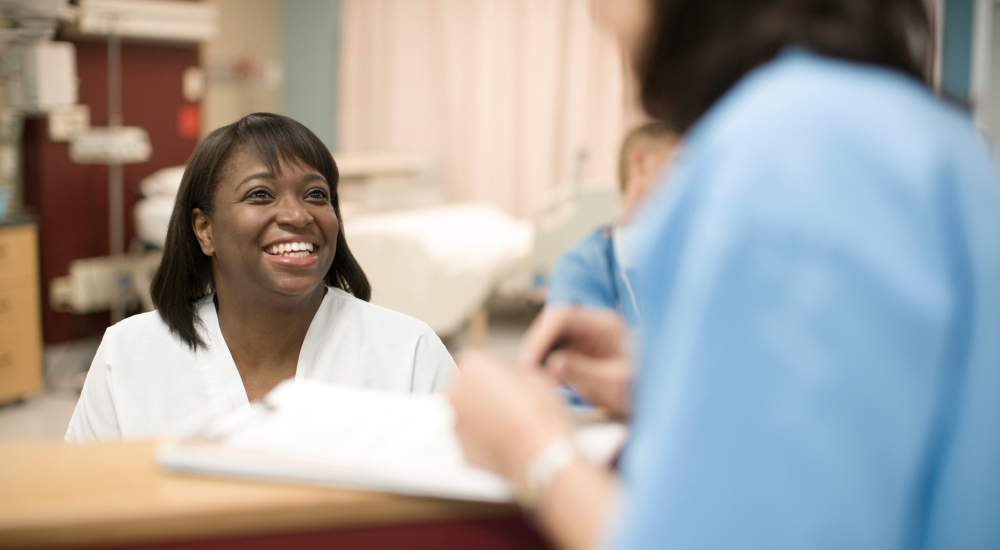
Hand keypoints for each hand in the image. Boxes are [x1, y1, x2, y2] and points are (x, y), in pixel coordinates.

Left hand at [449, 350, 572, 485]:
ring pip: (466, 414)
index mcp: (473, 366)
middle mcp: (456, 392)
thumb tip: (509, 378)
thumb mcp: (533, 375)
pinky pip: (470, 438)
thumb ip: (510, 372)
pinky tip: (504, 440)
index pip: (472, 361)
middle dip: (481, 393)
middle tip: (507, 402)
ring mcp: (456, 422)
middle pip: (465, 388)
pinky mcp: (461, 448)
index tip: (502, 380)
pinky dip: (482, 438)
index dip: (490, 371)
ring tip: (508, 424)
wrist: (539, 452)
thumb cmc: (539, 414)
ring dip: (480, 416)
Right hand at [520, 306, 633, 417]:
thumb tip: (552, 364)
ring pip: (550, 340)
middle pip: (551, 326)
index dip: (540, 337)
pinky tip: (542, 385)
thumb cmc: (643, 390)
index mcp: (604, 325)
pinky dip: (545, 367)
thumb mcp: (614, 384)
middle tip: (525, 376)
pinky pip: (554, 354)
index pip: (562, 318)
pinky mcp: (580, 355)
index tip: (529, 363)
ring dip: (538, 358)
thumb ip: (583, 372)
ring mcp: (585, 340)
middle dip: (535, 348)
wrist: (660, 400)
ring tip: (531, 382)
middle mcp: (592, 327)